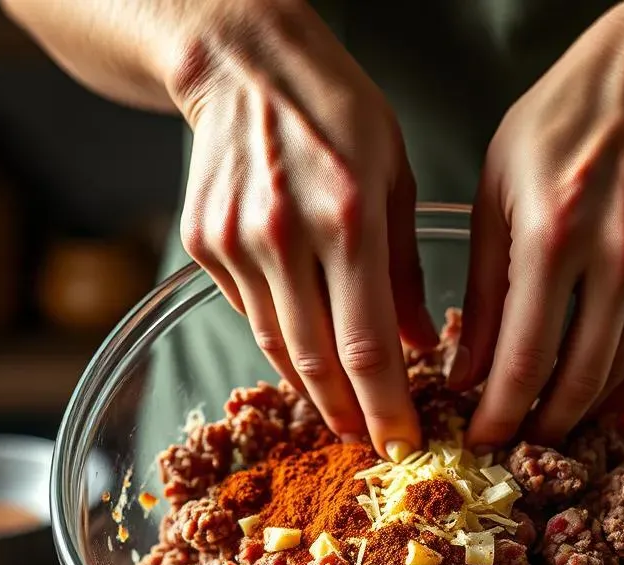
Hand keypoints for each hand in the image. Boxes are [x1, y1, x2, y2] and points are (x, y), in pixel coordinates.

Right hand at [171, 0, 436, 456]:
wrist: (242, 62)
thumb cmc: (335, 111)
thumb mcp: (395, 177)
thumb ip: (405, 271)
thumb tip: (421, 346)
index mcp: (347, 215)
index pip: (367, 343)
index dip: (385, 405)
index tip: (402, 442)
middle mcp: (285, 234)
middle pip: (316, 360)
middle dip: (348, 414)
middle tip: (370, 443)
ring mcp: (235, 241)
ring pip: (277, 347)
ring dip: (312, 391)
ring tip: (340, 415)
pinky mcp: (203, 243)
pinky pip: (250, 314)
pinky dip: (282, 344)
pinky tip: (305, 358)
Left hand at [453, 4, 623, 449]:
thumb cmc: (551, 135)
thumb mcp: (493, 201)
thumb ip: (483, 297)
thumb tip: (466, 379)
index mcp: (552, 235)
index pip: (525, 357)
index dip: (501, 413)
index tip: (481, 440)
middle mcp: (616, 256)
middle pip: (577, 380)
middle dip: (540, 427)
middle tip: (513, 446)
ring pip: (618, 376)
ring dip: (578, 414)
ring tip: (545, 426)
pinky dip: (622, 391)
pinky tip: (594, 404)